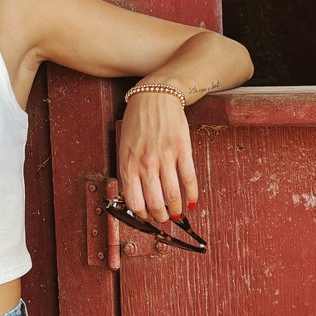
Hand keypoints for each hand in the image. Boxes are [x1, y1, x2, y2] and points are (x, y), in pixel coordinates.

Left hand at [117, 92, 198, 223]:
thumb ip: (128, 172)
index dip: (143, 215)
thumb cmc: (137, 124)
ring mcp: (165, 156)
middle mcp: (146, 163)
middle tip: (165, 218)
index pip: (134, 202)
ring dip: (176, 209)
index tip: (148, 217)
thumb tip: (137, 198)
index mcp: (128, 165)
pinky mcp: (182, 149)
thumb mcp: (124, 148)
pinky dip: (191, 195)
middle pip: (155, 203)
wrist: (155, 97)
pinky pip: (189, 179)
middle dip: (161, 216)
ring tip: (177, 213)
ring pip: (172, 194)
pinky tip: (191, 202)